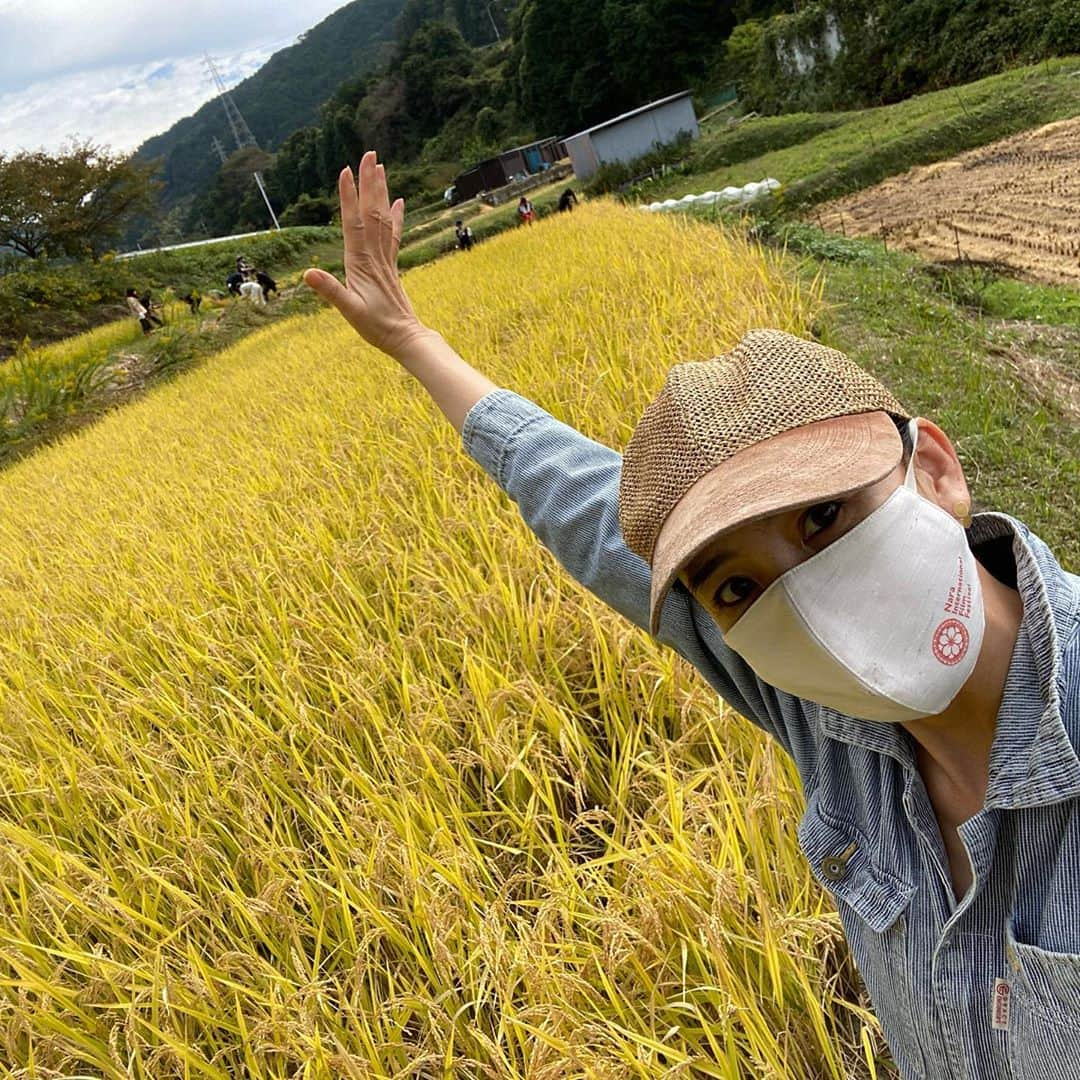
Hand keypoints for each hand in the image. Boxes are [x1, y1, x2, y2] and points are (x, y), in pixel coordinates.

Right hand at [303, 150, 428, 360]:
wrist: (406, 338)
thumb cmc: (377, 328)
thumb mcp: (349, 312)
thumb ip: (331, 291)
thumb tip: (308, 273)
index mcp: (361, 263)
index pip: (354, 223)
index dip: (349, 197)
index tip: (345, 171)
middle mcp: (374, 256)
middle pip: (372, 212)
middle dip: (369, 183)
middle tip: (369, 154)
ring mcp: (385, 259)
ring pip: (384, 218)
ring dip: (381, 192)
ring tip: (380, 166)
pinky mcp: (391, 266)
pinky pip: (394, 235)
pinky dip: (396, 216)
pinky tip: (399, 201)